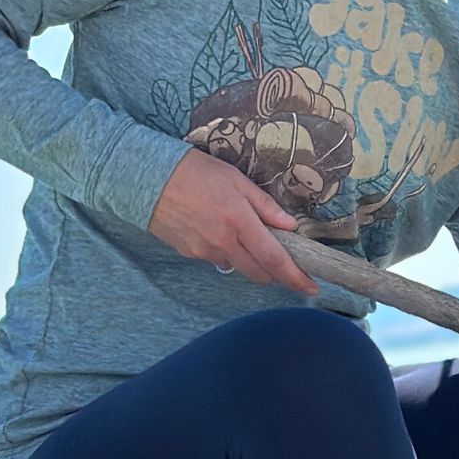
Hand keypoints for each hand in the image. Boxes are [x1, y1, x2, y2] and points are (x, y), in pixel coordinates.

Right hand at [148, 149, 318, 295]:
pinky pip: (216, 260)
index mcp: (240, 221)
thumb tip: (289, 226)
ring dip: (249, 261)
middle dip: (274, 273)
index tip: (310, 287)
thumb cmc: (195, 172)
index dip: (294, 276)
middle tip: (282, 262)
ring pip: (237, 267)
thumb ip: (265, 206)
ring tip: (243, 235)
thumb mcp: (236, 180)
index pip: (274, 258)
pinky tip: (218, 231)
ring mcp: (204, 251)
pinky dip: (226, 252)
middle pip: (258, 272)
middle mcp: (224, 242)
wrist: (148, 178)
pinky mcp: (190, 254)